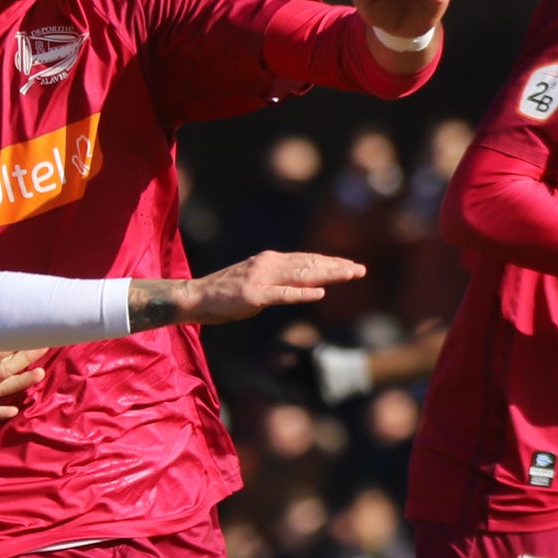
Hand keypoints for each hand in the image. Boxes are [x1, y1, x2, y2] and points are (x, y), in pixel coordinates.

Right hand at [143, 251, 365, 328]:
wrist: (196, 297)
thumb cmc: (225, 294)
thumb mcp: (256, 283)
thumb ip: (278, 282)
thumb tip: (300, 285)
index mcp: (269, 261)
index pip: (306, 259)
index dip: (330, 262)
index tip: (350, 265)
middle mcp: (268, 264)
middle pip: (309, 264)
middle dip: (336, 267)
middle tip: (360, 270)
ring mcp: (261, 279)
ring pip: (302, 275)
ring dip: (328, 275)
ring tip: (349, 275)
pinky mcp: (254, 295)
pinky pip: (283, 294)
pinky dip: (302, 293)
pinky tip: (320, 292)